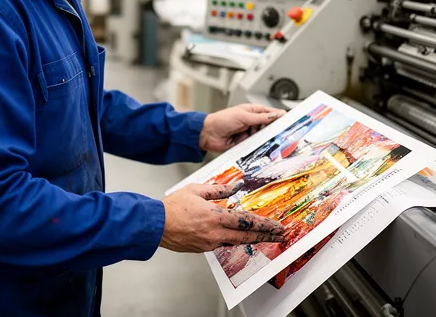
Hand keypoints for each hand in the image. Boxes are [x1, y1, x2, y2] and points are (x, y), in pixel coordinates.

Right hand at [160, 182, 285, 252]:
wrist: (155, 225)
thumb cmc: (172, 207)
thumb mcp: (196, 190)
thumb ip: (219, 189)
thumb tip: (235, 186)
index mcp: (215, 217)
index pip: (247, 221)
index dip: (264, 224)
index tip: (277, 226)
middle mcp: (215, 233)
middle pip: (247, 236)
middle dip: (266, 236)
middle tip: (279, 235)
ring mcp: (209, 243)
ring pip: (237, 241)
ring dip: (252, 239)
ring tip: (265, 237)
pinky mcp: (203, 248)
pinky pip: (223, 244)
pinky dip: (234, 240)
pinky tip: (239, 236)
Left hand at [199, 103, 285, 152]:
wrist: (207, 134)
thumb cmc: (221, 120)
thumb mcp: (243, 116)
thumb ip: (260, 117)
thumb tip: (275, 114)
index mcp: (251, 111)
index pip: (269, 112)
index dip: (279, 115)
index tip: (289, 119)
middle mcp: (251, 122)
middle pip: (268, 125)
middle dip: (274, 129)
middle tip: (284, 132)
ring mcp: (248, 133)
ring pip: (263, 136)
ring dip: (267, 138)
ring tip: (274, 140)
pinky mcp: (245, 143)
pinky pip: (256, 145)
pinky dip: (260, 146)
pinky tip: (264, 147)